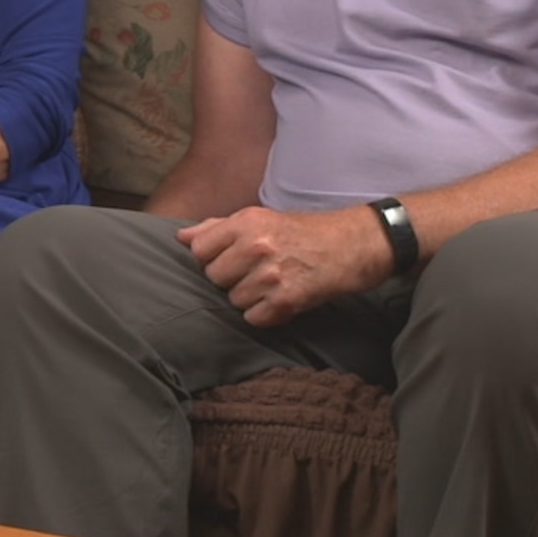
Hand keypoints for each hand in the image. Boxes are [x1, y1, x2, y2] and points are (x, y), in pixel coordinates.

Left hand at [178, 206, 392, 327]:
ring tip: (274, 283)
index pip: (199, 249)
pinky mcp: (286, 300)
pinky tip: (282, 298)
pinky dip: (266, 314)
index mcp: (246, 222)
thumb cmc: (305, 232)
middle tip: (257, 271)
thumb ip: (218, 228)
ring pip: (234, 300)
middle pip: (214, 277)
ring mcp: (270, 274)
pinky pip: (254, 318)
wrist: (354, 245)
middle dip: (231, 278)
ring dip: (251, 298)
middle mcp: (255, 245)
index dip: (212, 258)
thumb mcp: (261, 218)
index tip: (230, 258)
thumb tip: (182, 236)